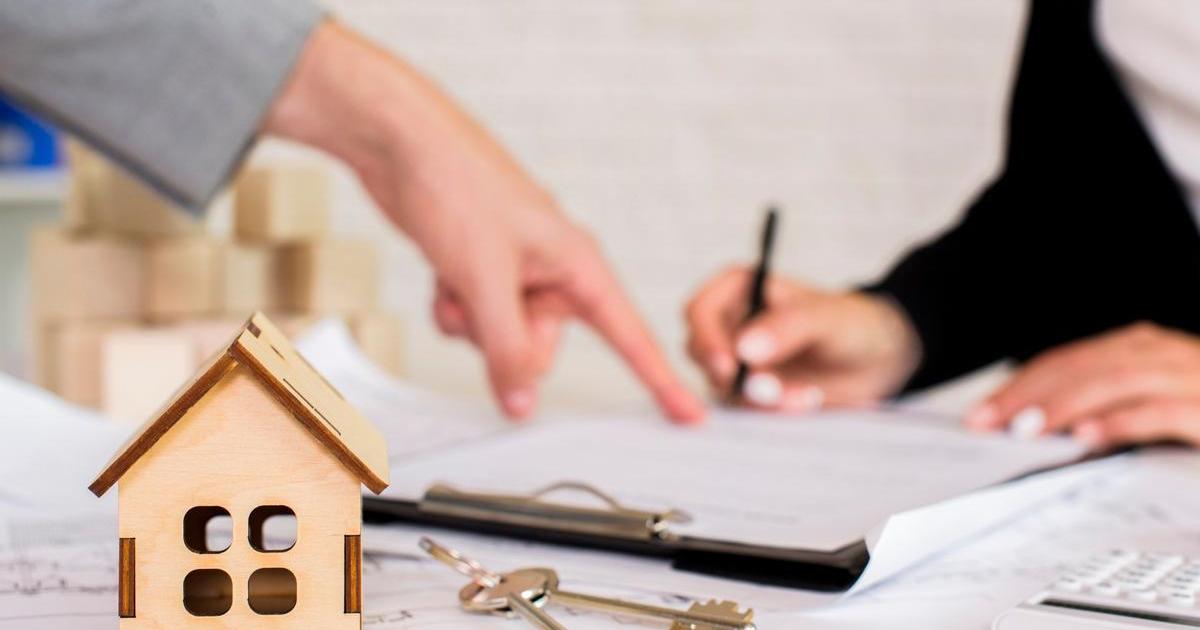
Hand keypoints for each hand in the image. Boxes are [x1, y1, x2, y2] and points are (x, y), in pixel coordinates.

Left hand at [264, 22, 703, 422]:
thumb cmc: (457, 187)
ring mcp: (517, 273)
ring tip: (455, 276)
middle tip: (480, 297)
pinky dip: (453, 309)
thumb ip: (507, 349)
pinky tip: (443, 275)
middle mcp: (554, 271)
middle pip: (542, 348)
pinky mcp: (484, 272)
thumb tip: (521, 405)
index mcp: (579, 264)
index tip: (690, 416)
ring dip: (469, 322)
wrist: (403, 143)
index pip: (630, 335)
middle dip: (502, 338)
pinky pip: (474, 321)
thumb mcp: (486, 281)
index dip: (661, 380)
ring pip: (500, 339)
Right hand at [684, 268, 920, 410]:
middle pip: (701, 352)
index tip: (729, 367)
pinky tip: (804, 401)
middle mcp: (730, 322)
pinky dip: (770, 410)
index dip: (706, 339)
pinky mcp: (748, 390)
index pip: (699, 311)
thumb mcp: (825, 318)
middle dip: (735, 377)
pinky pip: (742, 406)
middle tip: (771, 391)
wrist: (875, 361)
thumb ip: (787, 327)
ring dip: (759, 398)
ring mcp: (736, 359)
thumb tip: (744, 348)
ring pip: (720, 385)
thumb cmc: (851, 324)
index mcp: (739, 288)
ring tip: (804, 396)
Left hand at [966, 322, 1199, 448]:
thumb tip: (1030, 423)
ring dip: (1065, 406)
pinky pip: (1161, 412)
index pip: (1067, 361)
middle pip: (1082, 366)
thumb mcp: (1144, 401)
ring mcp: (1190, 377)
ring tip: (1026, 430)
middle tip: (987, 423)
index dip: (1018, 385)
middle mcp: (1163, 354)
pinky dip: (1120, 423)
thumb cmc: (1199, 412)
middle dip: (1028, 394)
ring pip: (1116, 382)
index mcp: (1141, 348)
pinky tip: (1086, 438)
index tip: (978, 415)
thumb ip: (1099, 405)